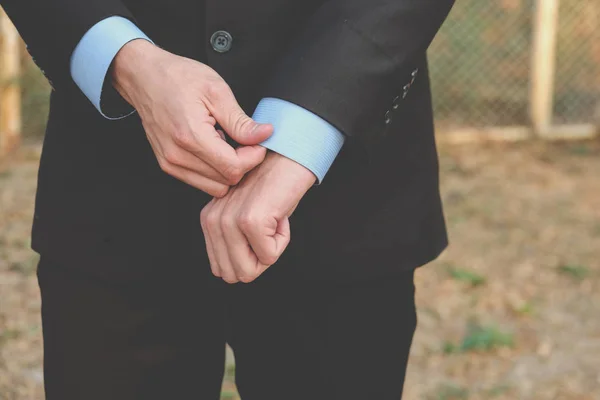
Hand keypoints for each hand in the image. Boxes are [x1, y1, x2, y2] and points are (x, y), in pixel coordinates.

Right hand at [112, 39, 272, 196]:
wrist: (144, 77)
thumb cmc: (177, 78)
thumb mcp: (217, 91)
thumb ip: (241, 121)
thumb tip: (265, 135)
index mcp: (191, 137)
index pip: (233, 168)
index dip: (253, 157)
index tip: (257, 142)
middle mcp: (178, 156)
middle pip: (226, 181)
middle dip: (242, 164)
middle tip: (243, 141)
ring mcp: (171, 164)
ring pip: (215, 187)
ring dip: (227, 169)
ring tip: (225, 143)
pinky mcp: (168, 166)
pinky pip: (201, 182)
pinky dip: (213, 171)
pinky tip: (213, 148)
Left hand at [200, 152, 315, 282]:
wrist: (289, 156)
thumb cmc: (274, 185)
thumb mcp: (245, 214)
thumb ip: (234, 240)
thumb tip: (237, 274)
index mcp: (208, 221)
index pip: (223, 269)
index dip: (250, 256)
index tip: (261, 228)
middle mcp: (213, 221)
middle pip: (235, 274)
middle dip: (258, 259)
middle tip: (268, 228)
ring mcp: (229, 221)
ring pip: (249, 271)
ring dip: (269, 251)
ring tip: (272, 222)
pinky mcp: (250, 220)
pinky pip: (269, 256)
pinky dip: (282, 240)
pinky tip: (280, 214)